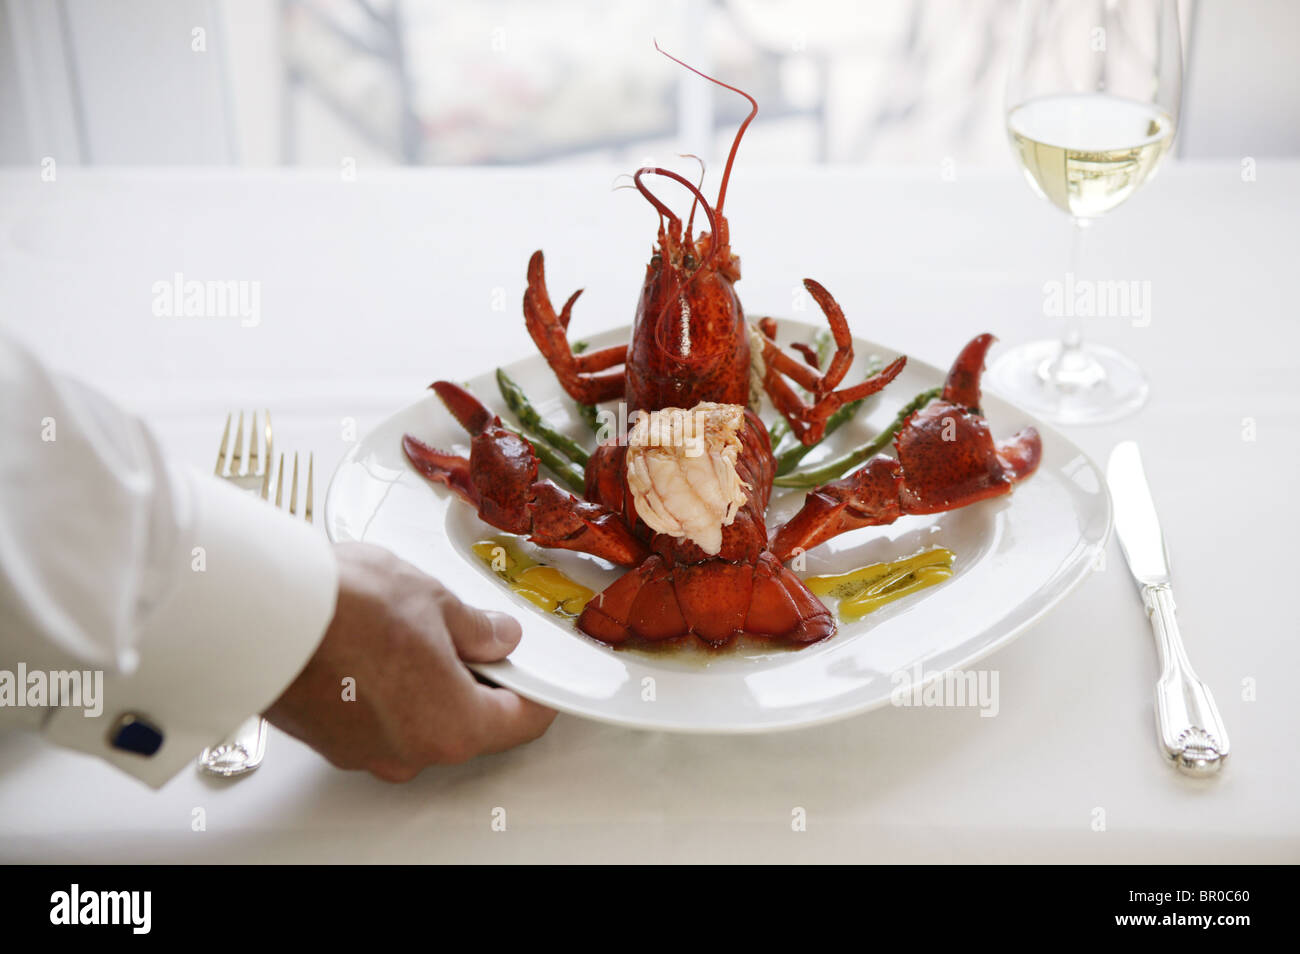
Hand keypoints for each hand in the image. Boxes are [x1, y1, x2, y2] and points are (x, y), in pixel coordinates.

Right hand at [264, 542, 555, 780]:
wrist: (263, 616)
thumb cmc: (345, 609)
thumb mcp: (434, 601)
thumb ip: (476, 628)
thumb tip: (496, 637)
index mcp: (454, 726)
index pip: (522, 720)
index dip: (538, 690)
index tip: (539, 672)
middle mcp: (412, 753)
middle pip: (469, 724)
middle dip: (477, 681)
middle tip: (474, 636)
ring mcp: (367, 752)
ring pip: (420, 723)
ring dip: (428, 685)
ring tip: (413, 631)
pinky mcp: (331, 741)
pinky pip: (378, 721)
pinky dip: (387, 692)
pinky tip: (374, 648)